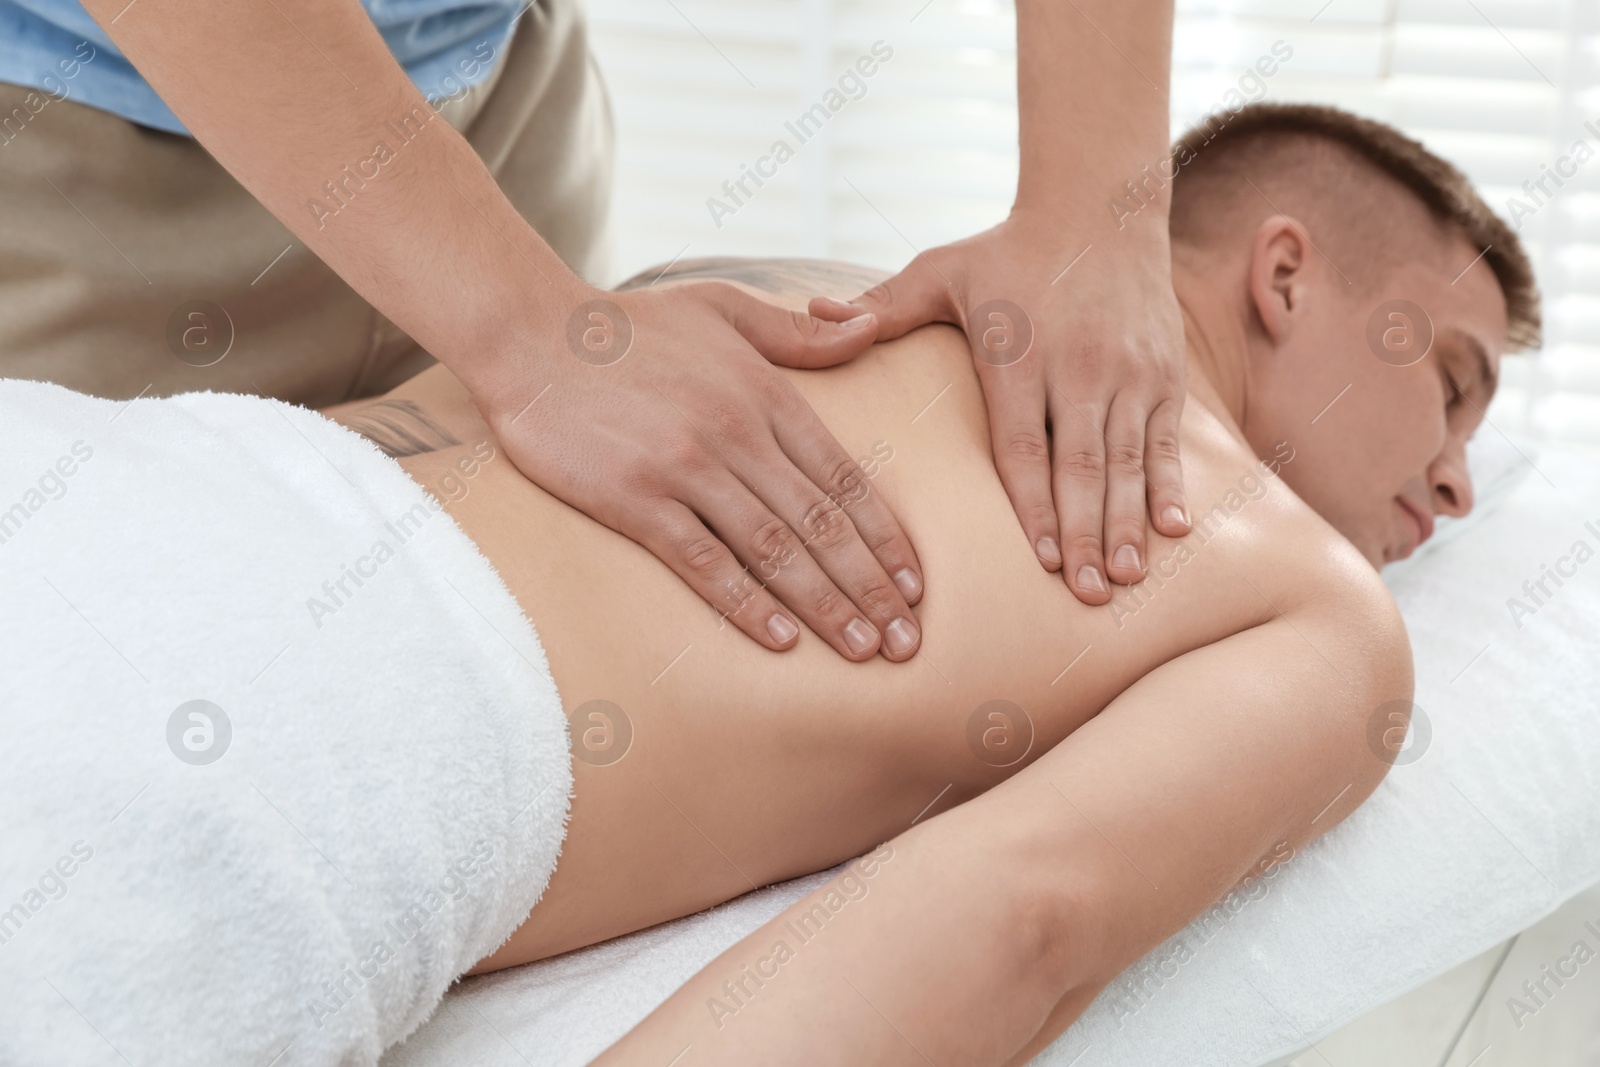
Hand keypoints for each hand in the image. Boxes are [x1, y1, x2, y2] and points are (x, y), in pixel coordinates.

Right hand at [479, 281, 924, 660]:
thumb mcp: (722, 307)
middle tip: (905, 642)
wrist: (531, 334)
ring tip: (861, 650)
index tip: (917, 585)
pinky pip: (702, 561)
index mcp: (765, 394)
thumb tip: (866, 324)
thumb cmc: (629, 325)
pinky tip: (780, 638)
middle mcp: (736, 433)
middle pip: (821, 523)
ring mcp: (685, 467)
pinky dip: (745, 602)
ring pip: (773, 548)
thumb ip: (799, 331)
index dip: (886, 537)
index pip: (844, 478)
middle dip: (871, 587)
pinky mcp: (634, 497)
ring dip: (824, 604)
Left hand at [811, 212, 1189, 603]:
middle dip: (1084, 532)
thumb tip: (811, 313)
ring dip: (1127, 523)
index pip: (1025, 442)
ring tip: (1122, 579)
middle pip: (1081, 463)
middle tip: (1084, 593)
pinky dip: (1172, 486)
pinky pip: (1166, 440)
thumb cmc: (1007, 250)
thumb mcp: (940, 271)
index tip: (1039, 559)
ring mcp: (1129, 371)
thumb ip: (881, 305)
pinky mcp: (1164, 373)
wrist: (1099, 205)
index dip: (1033, 504)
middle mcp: (1080, 365)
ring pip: (1128, 459)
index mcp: (1021, 351)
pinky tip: (1173, 533)